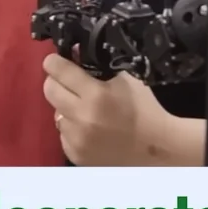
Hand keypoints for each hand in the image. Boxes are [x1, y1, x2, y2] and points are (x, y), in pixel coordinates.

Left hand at [40, 55, 176, 166]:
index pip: (58, 70)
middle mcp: (81, 117)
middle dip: (56, 82)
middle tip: (68, 83)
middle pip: (49, 90)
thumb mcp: (127, 79)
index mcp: (96, 95)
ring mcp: (76, 139)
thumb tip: (74, 53)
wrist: (158, 148)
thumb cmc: (145, 109)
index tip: (55, 61)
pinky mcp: (75, 155)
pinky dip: (72, 129)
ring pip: (55, 113)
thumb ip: (99, 65)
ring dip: (66, 108)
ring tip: (86, 110)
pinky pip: (63, 134)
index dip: (54, 62)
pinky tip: (90, 129)